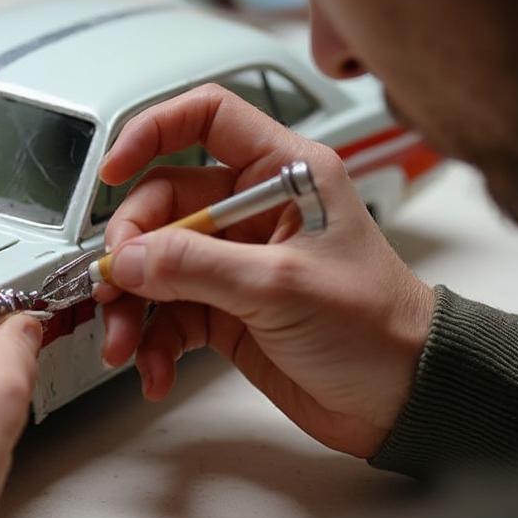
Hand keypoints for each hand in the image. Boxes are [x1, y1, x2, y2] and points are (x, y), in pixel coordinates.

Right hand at [98, 84, 433, 458]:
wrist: (403, 398)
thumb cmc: (378, 327)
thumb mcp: (281, 285)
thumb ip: (196, 266)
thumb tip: (128, 258)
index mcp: (283, 174)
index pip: (208, 118)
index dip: (153, 131)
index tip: (114, 169)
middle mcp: (254, 210)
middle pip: (165, 203)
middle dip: (132, 248)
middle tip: (117, 284)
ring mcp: (236, 261)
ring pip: (157, 264)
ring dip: (134, 305)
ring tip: (125, 342)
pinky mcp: (226, 308)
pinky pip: (169, 313)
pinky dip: (154, 341)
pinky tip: (155, 370)